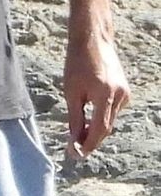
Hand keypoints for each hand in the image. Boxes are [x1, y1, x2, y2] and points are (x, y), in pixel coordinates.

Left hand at [64, 29, 129, 156]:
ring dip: (95, 129)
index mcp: (105, 94)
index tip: (76, 155)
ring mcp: (125, 92)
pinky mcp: (125, 90)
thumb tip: (74, 141)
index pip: (99, 129)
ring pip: (109, 120)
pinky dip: (101, 118)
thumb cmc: (77, 63)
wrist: (93, 41)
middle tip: (74, 151)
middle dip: (90, 140)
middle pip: (106, 127)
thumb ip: (74, 118)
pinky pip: (112, 111)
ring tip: (77, 135)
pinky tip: (88, 118)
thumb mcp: (71, 92)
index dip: (88, 145)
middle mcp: (120, 95)